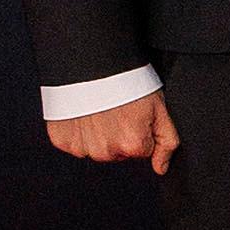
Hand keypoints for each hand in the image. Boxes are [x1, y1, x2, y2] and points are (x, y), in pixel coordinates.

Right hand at [45, 92, 180, 174]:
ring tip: (99, 109)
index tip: (133, 113)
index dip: (140, 130)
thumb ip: (167, 141)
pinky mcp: (62, 140)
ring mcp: (82, 147)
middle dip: (119, 134)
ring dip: (97, 134)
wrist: (92, 61)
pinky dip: (78, 131)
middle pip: (117, 152)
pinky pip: (74, 143)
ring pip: (95, 149)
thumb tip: (160, 167)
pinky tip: (83, 112)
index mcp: (132, 145)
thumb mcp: (159, 107)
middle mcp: (106, 151)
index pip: (142, 150)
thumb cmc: (127, 80)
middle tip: (116, 109)